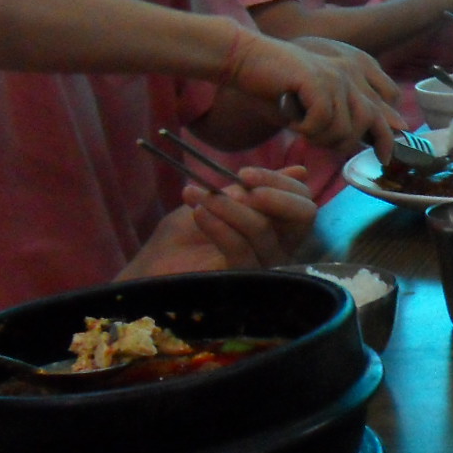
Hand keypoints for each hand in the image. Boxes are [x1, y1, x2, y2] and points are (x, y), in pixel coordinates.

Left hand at [122, 166, 317, 276]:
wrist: (147, 271)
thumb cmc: (180, 237)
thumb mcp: (216, 200)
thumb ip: (250, 188)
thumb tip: (299, 170)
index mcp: (276, 225)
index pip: (301, 199)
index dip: (280, 181)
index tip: (244, 173)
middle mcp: (278, 247)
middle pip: (304, 216)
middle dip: (276, 194)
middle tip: (244, 188)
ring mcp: (263, 267)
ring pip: (265, 230)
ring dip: (231, 208)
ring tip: (201, 200)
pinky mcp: (242, 282)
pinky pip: (242, 250)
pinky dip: (220, 227)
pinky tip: (199, 214)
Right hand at [220, 28, 401, 157]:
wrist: (243, 60)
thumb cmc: (274, 88)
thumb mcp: (313, 107)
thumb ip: (339, 120)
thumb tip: (361, 142)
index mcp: (353, 76)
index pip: (384, 110)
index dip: (387, 138)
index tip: (384, 158)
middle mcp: (350, 73)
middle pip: (371, 121)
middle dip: (348, 143)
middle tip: (320, 143)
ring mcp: (335, 76)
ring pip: (345, 128)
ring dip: (321, 138)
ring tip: (301, 128)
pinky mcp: (317, 80)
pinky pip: (322, 122)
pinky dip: (305, 129)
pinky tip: (291, 119)